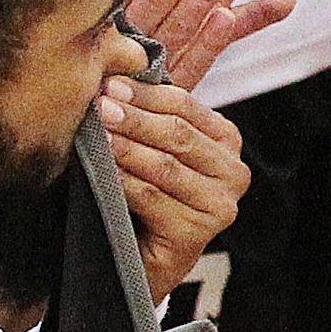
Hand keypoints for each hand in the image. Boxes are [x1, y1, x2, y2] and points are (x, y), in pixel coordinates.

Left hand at [99, 77, 247, 302]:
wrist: (145, 258)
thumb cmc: (149, 198)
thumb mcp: (157, 150)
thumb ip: (150, 116)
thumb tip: (117, 73)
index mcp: (227, 141)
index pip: (186, 106)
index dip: (146, 94)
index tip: (110, 84)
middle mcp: (233, 172)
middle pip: (178, 134)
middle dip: (134, 118)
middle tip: (101, 107)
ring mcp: (219, 205)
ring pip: (165, 166)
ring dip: (126, 148)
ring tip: (97, 136)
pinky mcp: (198, 233)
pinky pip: (153, 198)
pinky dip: (124, 183)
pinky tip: (103, 173)